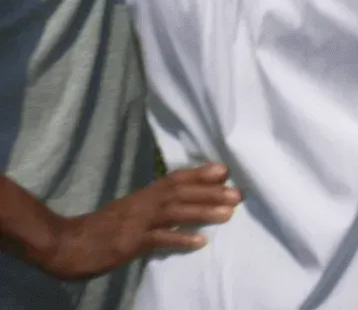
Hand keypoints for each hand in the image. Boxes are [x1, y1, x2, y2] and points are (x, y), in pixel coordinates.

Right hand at [39, 164, 241, 281]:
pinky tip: (200, 242)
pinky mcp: (128, 244)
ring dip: (203, 212)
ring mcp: (135, 223)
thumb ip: (151, 206)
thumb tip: (181, 203)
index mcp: (142, 196)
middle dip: (211, 192)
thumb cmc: (98, 229)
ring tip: (228, 214)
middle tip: (239, 193)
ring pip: (174, 213)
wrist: (64, 244)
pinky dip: (180, 240)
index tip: (224, 169)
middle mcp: (142, 204)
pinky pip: (157, 240)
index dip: (199, 173)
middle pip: (180, 193)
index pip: (174, 179)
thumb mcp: (128, 211)